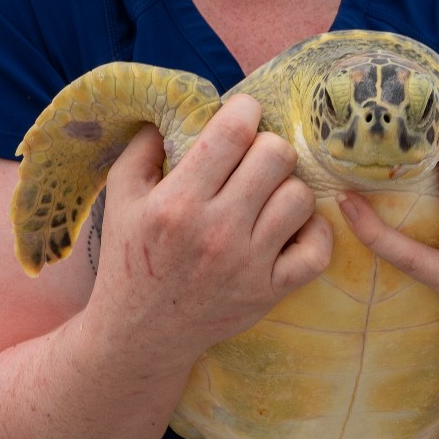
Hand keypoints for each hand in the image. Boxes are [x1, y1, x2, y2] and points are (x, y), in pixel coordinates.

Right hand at [85, 95, 332, 358]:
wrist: (140, 334)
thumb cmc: (130, 258)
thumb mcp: (120, 197)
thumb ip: (144, 146)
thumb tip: (178, 105)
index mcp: (177, 201)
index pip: (234, 132)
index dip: (245, 111)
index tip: (241, 116)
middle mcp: (216, 230)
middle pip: (275, 156)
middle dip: (267, 147)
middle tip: (253, 159)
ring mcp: (247, 264)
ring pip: (300, 196)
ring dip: (286, 188)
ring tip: (267, 195)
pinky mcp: (269, 292)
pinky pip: (317, 250)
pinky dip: (313, 232)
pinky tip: (292, 226)